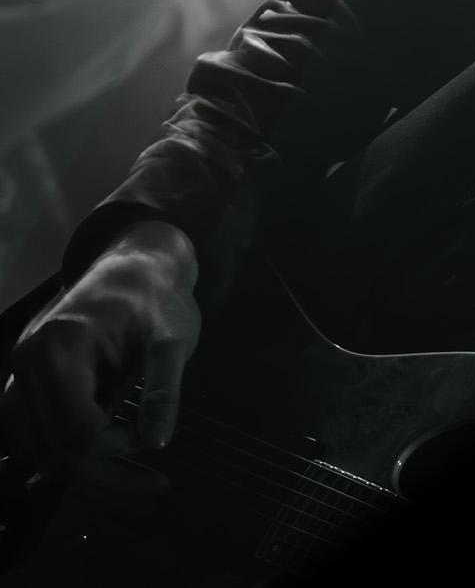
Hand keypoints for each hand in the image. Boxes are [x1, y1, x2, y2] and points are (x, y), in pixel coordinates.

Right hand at [0, 221, 201, 483]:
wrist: (137, 266)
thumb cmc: (158, 299)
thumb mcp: (174, 340)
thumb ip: (163, 388)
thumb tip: (156, 442)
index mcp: (59, 349)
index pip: (72, 428)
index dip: (111, 456)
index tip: (152, 464)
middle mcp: (27, 363)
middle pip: (50, 443)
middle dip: (100, 473)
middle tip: (152, 488)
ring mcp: (21, 372)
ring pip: (36, 443)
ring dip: (79, 469)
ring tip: (133, 483)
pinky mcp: (28, 381)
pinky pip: (35, 429)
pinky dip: (66, 451)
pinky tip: (106, 463)